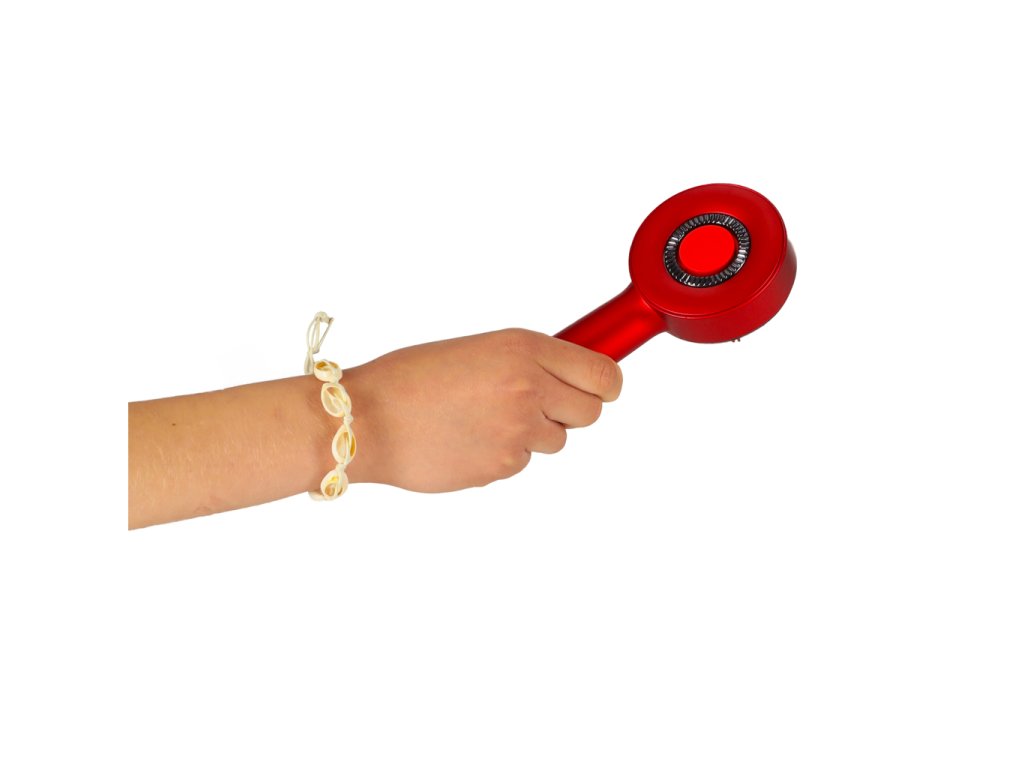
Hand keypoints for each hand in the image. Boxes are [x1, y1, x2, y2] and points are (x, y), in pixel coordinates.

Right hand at [342, 329, 622, 491]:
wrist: (367, 419)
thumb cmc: (409, 380)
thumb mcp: (475, 350)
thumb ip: (524, 362)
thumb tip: (565, 379)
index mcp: (523, 347)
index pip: (602, 372)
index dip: (605, 383)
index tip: (601, 388)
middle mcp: (529, 386)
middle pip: (591, 412)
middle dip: (570, 411)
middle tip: (539, 406)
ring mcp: (518, 430)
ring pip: (555, 441)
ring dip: (531, 435)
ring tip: (484, 421)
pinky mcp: (503, 466)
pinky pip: (521, 463)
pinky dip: (502, 456)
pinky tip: (467, 441)